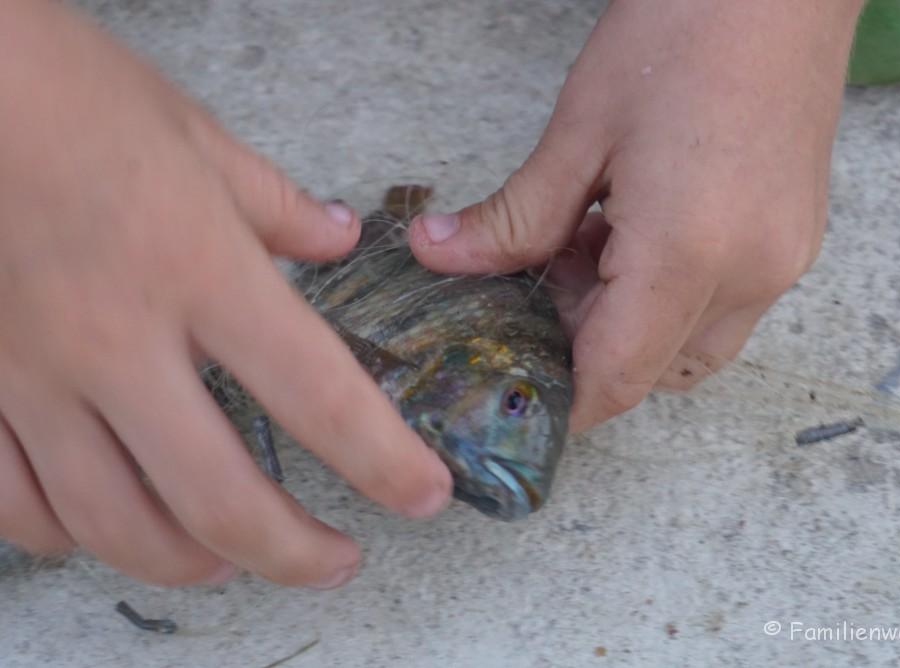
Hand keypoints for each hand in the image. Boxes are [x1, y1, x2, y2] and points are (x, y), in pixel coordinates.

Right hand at [0, 0, 449, 586]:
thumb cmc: (68, 92)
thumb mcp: (197, 138)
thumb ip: (278, 207)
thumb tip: (339, 237)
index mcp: (199, 270)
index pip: (318, 394)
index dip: (384, 462)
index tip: (424, 497)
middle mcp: (118, 340)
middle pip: (218, 498)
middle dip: (295, 554)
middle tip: (338, 562)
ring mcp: (32, 375)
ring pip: (113, 524)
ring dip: (191, 564)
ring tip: (236, 562)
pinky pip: (16, 503)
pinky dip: (74, 537)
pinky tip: (112, 530)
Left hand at [410, 0, 863, 430]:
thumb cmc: (681, 32)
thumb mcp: (580, 131)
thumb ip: (513, 217)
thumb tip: (436, 253)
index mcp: (687, 254)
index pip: (618, 375)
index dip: (566, 401)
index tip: (521, 394)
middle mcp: (748, 275)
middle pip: (654, 369)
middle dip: (588, 349)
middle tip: (537, 286)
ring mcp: (782, 261)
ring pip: (692, 345)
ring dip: (629, 325)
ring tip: (586, 245)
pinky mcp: (795, 241)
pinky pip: (724, 306)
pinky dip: (670, 295)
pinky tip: (634, 230)